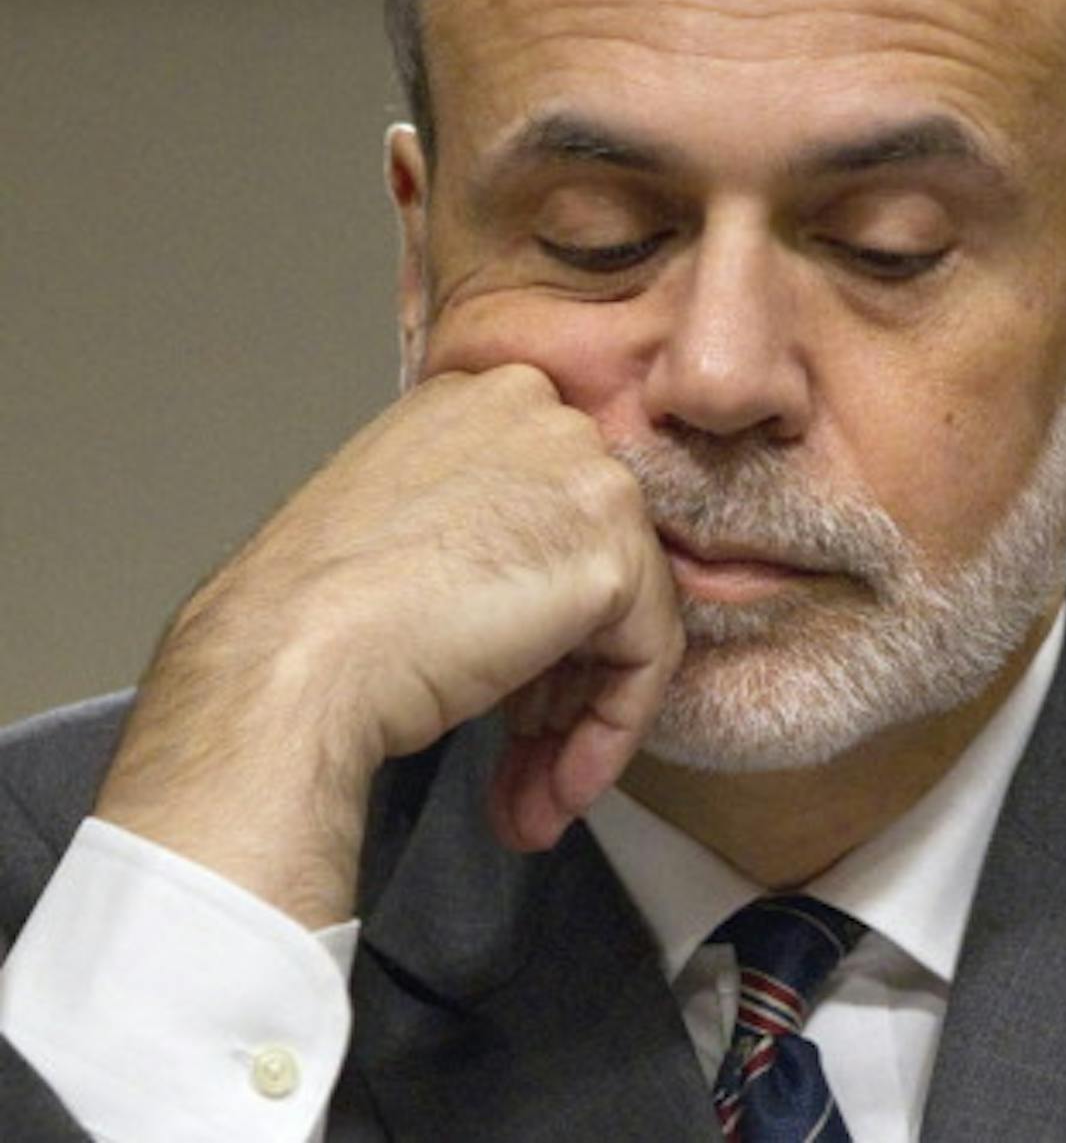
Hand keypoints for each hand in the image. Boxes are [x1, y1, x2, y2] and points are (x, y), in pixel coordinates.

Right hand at [93, 365, 682, 926]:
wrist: (287, 665)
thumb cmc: (309, 616)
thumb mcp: (399, 528)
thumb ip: (478, 529)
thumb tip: (534, 595)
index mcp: (478, 398)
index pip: (544, 510)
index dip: (527, 610)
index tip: (501, 687)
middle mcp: (542, 416)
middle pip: (588, 560)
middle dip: (557, 676)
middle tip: (518, 754)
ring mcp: (586, 478)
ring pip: (623, 616)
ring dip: (575, 722)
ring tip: (526, 799)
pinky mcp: (614, 556)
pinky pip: (645, 659)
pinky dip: (608, 734)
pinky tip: (551, 793)